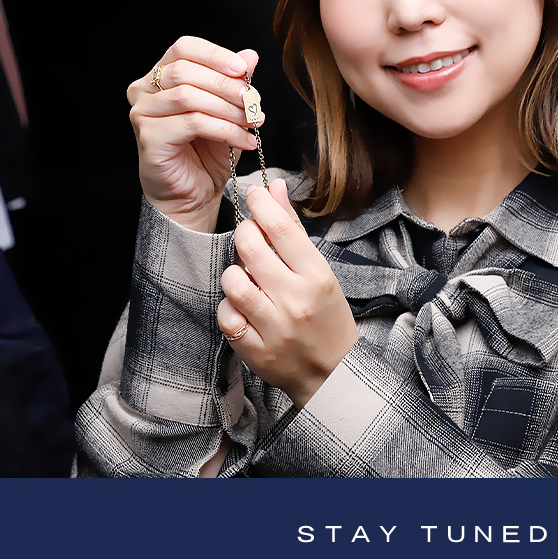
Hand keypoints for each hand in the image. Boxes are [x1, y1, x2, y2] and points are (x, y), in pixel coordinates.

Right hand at [127, 36, 260, 230]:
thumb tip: (250, 55)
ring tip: (252, 123)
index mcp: (161, 76)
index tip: (243, 69)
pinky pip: (192, 123)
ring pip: (189, 96)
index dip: (215, 55)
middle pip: (186, 71)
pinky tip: (244, 141)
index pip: (184, 48)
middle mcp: (145, 91)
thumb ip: (235, 83)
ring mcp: (143, 114)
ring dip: (229, 109)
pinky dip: (225, 130)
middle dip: (227, 86)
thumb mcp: (228, 111)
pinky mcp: (149, 137)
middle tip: (254, 103)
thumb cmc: (207, 152)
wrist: (195, 194)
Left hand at [217, 178, 358, 407]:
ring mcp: (273, 327)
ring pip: (233, 282)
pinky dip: (229, 305)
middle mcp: (295, 300)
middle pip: (252, 250)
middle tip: (247, 233)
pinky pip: (226, 315)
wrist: (331, 371)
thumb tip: (275, 186)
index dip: (262, 205)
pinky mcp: (254, 350)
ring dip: (234, 271)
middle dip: (244, 233)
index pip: (282, 230)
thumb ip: (292, 229)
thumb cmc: (326, 314)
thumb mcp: (318, 271)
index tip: (253, 194)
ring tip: (245, 274)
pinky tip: (242, 304)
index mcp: (316, 277)